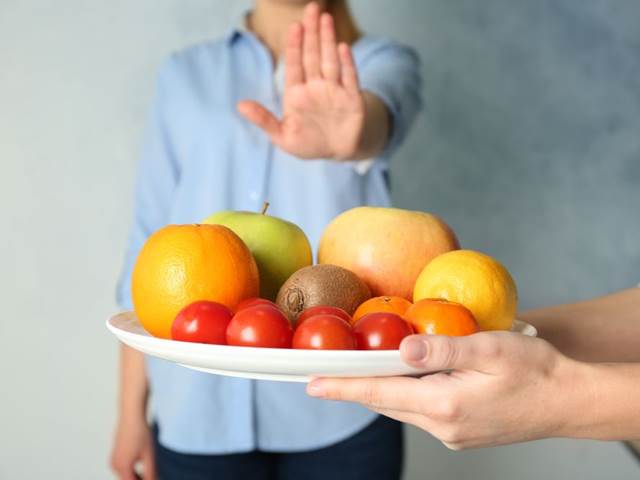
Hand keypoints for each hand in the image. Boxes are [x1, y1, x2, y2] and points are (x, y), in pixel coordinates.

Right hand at [110, 415, 155, 479]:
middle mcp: (115, 466)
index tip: (152, 479)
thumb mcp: (149, 454)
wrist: (131, 416)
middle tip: (153, 476)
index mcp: (123, 467)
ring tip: (150, 472)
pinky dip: (131, 470)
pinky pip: (123, 468)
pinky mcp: (114, 455)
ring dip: (136, 476)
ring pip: (125, 475)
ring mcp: (113, 460)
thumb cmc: (140, 433)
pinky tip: (143, 465)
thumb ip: (150, 472)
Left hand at [238, 2, 366, 159]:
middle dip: (312, 32)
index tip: (294, 26)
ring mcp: (335, 91)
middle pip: (313, 55)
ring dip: (328, 40)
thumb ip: (264, 120)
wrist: (338, 152)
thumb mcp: (283, 137)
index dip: (294, 45)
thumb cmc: (309, 143)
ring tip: (326, 19)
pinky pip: (350, 79)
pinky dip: (347, 64)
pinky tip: (342, 48)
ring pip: (330, 61)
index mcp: (297, 93)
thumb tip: (240, 106)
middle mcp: (316, 87)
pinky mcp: (352, 100)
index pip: (295, 64)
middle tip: (312, 8)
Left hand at [307, 332, 584, 449]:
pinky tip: (408, 377)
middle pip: (387, 403)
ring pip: (404, 407)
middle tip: (328, 372)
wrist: (568, 401)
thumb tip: (401, 348)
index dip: (344, 387)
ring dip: (384, 389)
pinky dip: (408, 394)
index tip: (313, 383)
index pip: (380, 394)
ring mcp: (452, 434)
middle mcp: (443, 426)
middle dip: (357, 387)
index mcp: (445, 405)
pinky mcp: (461, 433)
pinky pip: (422, 411)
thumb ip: (443, 348)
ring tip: (365, 368)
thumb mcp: (490, 349)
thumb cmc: (535, 371)